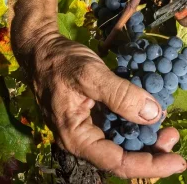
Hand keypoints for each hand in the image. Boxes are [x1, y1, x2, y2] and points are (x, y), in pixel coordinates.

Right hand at [23, 33, 186, 178]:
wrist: (41, 47)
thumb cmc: (59, 61)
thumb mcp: (90, 74)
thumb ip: (121, 95)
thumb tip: (154, 115)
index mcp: (76, 136)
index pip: (117, 162)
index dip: (150, 165)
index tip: (178, 160)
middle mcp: (80, 139)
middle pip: (120, 156)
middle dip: (151, 151)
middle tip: (173, 134)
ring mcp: (85, 128)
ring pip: (119, 142)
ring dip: (144, 137)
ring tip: (166, 125)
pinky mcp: (90, 116)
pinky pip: (114, 127)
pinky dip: (133, 122)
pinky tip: (146, 111)